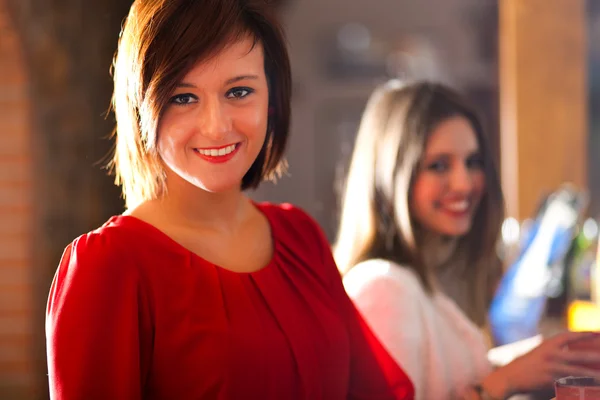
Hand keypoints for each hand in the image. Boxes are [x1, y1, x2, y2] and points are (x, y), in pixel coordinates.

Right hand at [481, 331, 599, 397]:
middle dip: (594, 355)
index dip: (584, 334)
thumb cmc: (525, 366)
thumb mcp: (539, 353)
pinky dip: (580, 385)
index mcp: (547, 345)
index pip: (569, 336)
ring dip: (592, 374)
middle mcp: (550, 354)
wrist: (509, 377)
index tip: (598, 333)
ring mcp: (550, 368)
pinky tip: (589, 387)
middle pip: (578, 354)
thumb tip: (572, 354)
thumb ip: (554, 353)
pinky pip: (569, 383)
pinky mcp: (550, 381)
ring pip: (577, 371)